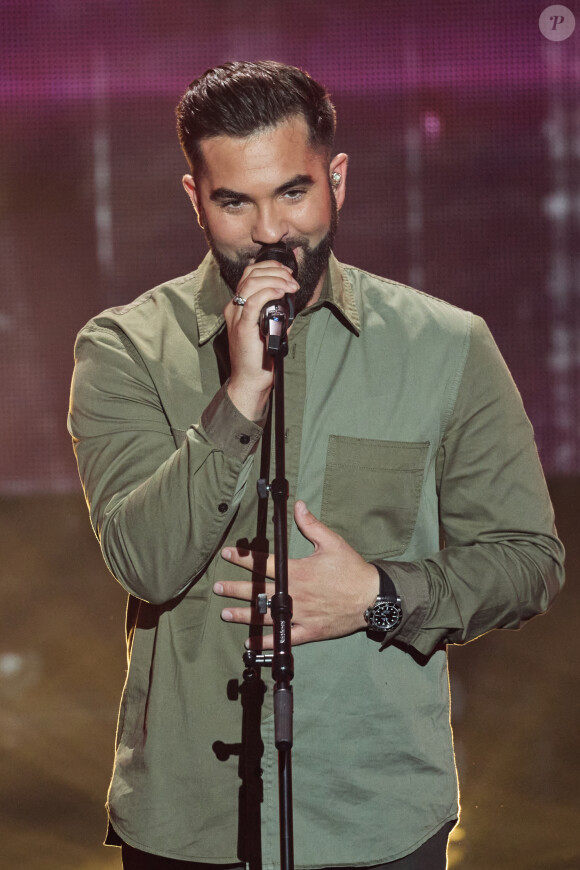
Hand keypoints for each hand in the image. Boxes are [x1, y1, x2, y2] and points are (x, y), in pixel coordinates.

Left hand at [213, 501, 379, 647]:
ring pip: (265, 616)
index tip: (227, 554)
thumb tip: (298, 505)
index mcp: (297, 572)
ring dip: (244, 615)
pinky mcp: (309, 631)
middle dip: (235, 589)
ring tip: (225, 613)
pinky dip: (266, 642)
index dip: (243, 558)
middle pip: (258, 592)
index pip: (263, 564)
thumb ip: (311, 525)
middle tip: (217, 588)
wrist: (372, 598)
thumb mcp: (332, 543)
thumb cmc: (352, 569)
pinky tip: (250, 642)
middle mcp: (294, 595)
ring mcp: (300, 615)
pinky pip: (284, 638)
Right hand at [225, 259, 297, 419]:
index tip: (287, 271)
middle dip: (275, 271)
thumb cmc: (261, 357)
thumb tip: (293, 298)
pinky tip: (281, 292)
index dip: (269, 267)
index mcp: (238, 306)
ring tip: (291, 285)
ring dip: (275, 279)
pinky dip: (269, 292)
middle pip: (250, 274)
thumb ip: (279, 312)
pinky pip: (253, 302)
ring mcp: (236, 317)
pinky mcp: (242, 327)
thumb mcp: (272, 328)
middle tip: (293, 279)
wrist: (251, 379)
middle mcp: (234, 308)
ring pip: (251, 283)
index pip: (250, 275)